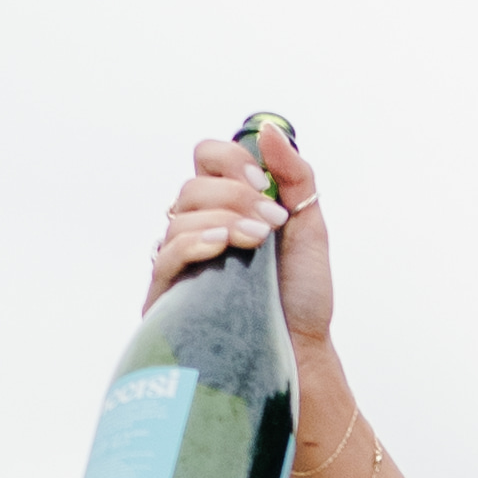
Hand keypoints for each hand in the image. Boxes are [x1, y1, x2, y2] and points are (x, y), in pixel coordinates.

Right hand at [147, 117, 333, 349]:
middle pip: (192, 186)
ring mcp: (180, 260)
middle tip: (271, 222)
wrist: (302, 348)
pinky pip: (167, 254)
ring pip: (180, 217)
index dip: (229, 160)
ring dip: (224, 220)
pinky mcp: (168, 294)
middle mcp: (197, 228)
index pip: (206, 159)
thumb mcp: (309, 225)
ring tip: (257, 243)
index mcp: (225, 206)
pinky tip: (221, 246)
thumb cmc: (302, 293)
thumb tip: (268, 129)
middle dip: (235, 195)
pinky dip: (195, 242)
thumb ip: (294, 174)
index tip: (262, 182)